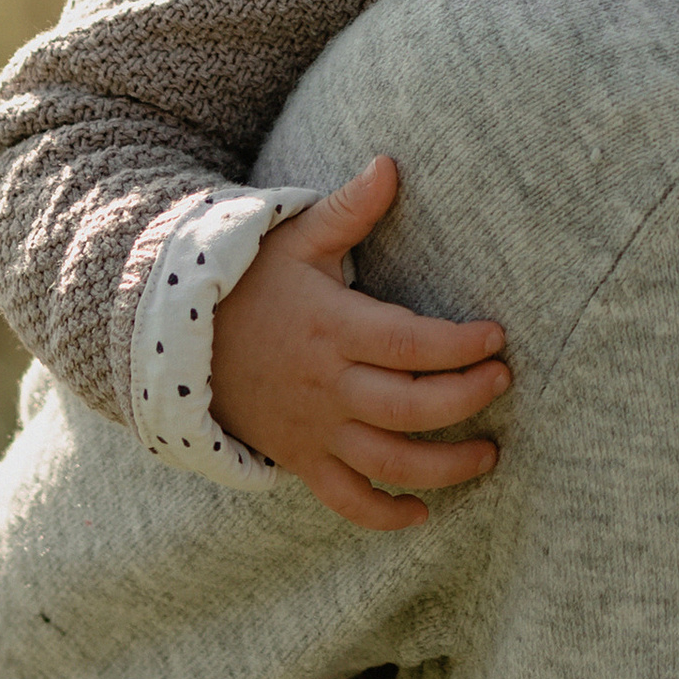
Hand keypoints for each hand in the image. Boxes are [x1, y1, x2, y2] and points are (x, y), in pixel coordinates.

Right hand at [207, 158, 508, 528]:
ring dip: (447, 467)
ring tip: (490, 454)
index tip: (496, 336)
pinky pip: (345, 501)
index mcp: (333, 328)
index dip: (459, 346)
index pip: (410, 345)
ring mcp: (313, 429)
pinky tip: (423, 513)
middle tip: (504, 381)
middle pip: (412, 408)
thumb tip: (390, 162)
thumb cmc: (251, 282)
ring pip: (390, 464)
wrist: (174, 336)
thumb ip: (349, 208)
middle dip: (467, 399)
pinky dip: (385, 516)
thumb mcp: (295, 238)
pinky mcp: (300, 458)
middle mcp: (327, 386)